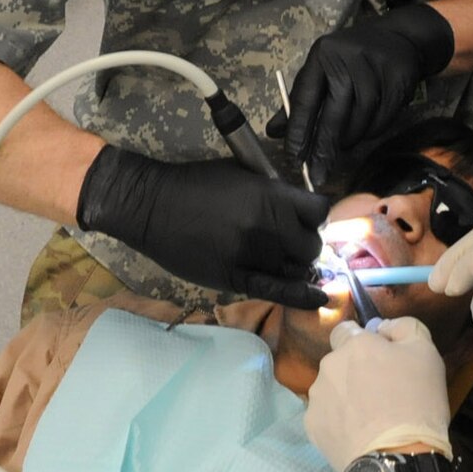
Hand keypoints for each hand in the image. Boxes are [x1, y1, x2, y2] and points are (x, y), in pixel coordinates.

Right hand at [78, 148, 330, 308]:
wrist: (152, 206)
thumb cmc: (196, 183)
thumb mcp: (242, 174)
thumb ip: (274, 192)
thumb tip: (301, 208)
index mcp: (271, 196)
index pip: (320, 211)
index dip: (317, 216)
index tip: (308, 218)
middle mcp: (268, 227)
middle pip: (312, 245)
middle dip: (306, 243)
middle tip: (290, 241)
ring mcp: (253, 255)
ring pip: (298, 269)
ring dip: (296, 266)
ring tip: (284, 260)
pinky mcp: (237, 279)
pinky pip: (279, 291)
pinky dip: (301, 296)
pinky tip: (318, 297)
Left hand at [268, 4, 454, 185]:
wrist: (398, 38)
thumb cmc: (350, 59)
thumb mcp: (320, 70)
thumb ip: (298, 101)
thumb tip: (273, 132)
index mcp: (322, 56)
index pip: (305, 99)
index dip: (298, 131)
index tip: (293, 158)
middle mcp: (347, 60)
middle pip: (334, 114)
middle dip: (324, 149)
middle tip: (317, 175)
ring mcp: (375, 70)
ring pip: (360, 121)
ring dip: (350, 140)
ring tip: (344, 143)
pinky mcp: (398, 81)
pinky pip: (381, 120)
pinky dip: (371, 132)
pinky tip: (365, 129)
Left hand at [306, 317, 452, 470]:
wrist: (397, 459)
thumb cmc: (417, 403)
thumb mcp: (427, 353)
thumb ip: (405, 328)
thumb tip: (384, 327)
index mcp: (354, 345)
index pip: (345, 330)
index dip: (362, 341)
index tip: (380, 358)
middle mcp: (328, 367)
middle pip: (340, 362)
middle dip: (356, 371)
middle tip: (383, 393)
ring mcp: (317, 399)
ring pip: (332, 389)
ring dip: (347, 396)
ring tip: (372, 418)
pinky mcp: (312, 428)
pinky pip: (327, 416)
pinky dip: (340, 421)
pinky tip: (360, 434)